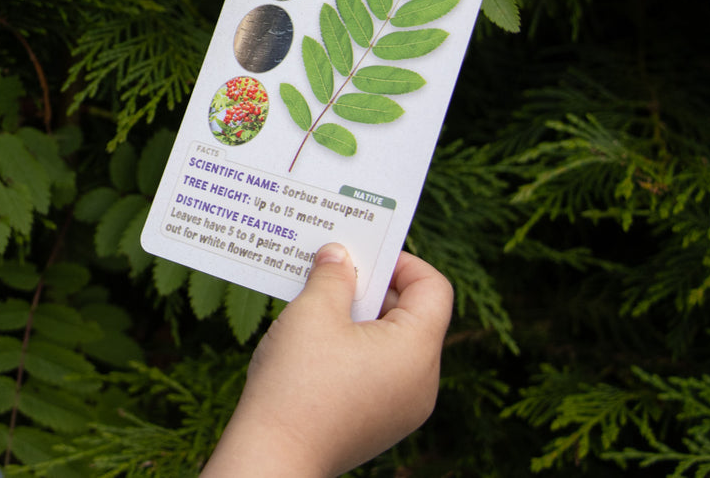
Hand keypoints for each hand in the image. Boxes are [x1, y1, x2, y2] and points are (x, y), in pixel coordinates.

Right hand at [200, 245, 453, 477]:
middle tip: (331, 273)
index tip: (362, 254)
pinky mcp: (380, 424)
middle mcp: (422, 383)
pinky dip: (354, 350)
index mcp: (417, 351)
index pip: (434, 288)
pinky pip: (378, 373)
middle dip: (373, 289)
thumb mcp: (313, 312)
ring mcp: (403, 409)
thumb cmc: (297, 383)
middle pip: (414, 317)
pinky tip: (315, 345)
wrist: (274, 455)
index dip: (402, 261)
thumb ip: (333, 276)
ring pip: (393, 346)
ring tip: (317, 307)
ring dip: (360, 320)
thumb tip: (339, 255)